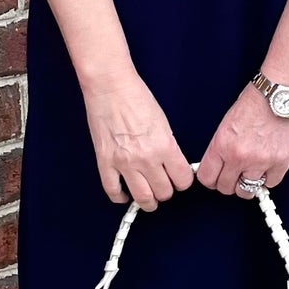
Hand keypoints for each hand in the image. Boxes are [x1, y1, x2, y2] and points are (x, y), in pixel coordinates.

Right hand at [83, 71, 193, 208]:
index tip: (179, 179)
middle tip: (163, 184)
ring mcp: (124, 163)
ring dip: (148, 201)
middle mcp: (146, 158)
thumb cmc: (137, 98)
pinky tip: (125, 194)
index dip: (182, 181)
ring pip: (142, 198)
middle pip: (164, 192)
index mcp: (165, 146)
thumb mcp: (164, 123)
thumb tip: (172, 165)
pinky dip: (121, 197)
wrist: (110, 87)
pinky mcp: (105, 162)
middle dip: (166, 191)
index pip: (182, 179)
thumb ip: (168, 147)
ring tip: (149, 197)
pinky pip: (113, 191)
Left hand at [196, 84, 288, 195]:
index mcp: (221, 144)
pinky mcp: (280, 162)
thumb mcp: (227, 124)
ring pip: (247, 191)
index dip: (211, 179)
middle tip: (234, 175)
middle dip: (228, 183)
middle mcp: (239, 157)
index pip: (207, 178)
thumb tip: (218, 166)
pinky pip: (270, 184)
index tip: (216, 177)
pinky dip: (268, 178)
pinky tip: (267, 167)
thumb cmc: (256, 101)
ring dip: (247, 184)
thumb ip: (221, 148)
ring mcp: (261, 161)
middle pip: (226, 188)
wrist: (282, 92)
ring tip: (250, 173)